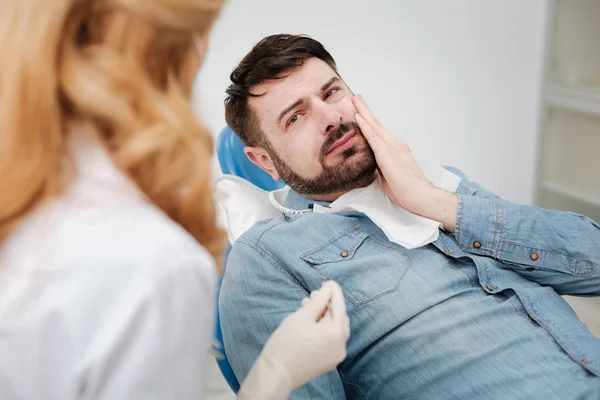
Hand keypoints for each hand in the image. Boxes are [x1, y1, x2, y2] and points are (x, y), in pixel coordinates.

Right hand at [259, 281, 349, 390]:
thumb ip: (318, 302)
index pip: (339, 306)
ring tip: (308, 308)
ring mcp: (336, 355)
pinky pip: (331, 340)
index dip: (333, 292)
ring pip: (335, 328)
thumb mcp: (301, 317)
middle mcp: (341, 346)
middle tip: (313, 296)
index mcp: (335, 333)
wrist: (276, 374)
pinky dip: (324, 329)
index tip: (328, 281)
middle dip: (327, 304)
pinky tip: (310, 323)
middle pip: (339, 317)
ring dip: (325, 316)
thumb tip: (328, 289)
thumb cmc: (285, 343)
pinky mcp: (329, 361)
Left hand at [352, 95, 457, 230]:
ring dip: (363, 112)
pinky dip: (365, 127)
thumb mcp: (389, 175)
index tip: (361, 111)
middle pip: (377, 124)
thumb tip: (372, 163)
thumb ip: (381, 166)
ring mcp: (392, 148)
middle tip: (356, 97)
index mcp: (396, 149)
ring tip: (354, 100)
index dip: (370, 121)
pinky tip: (358, 118)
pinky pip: (373, 138)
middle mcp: (395, 144)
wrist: (421, 196)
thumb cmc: (406, 190)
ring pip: (375, 126)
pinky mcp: (388, 155)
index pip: (380, 132)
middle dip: (365, 110)